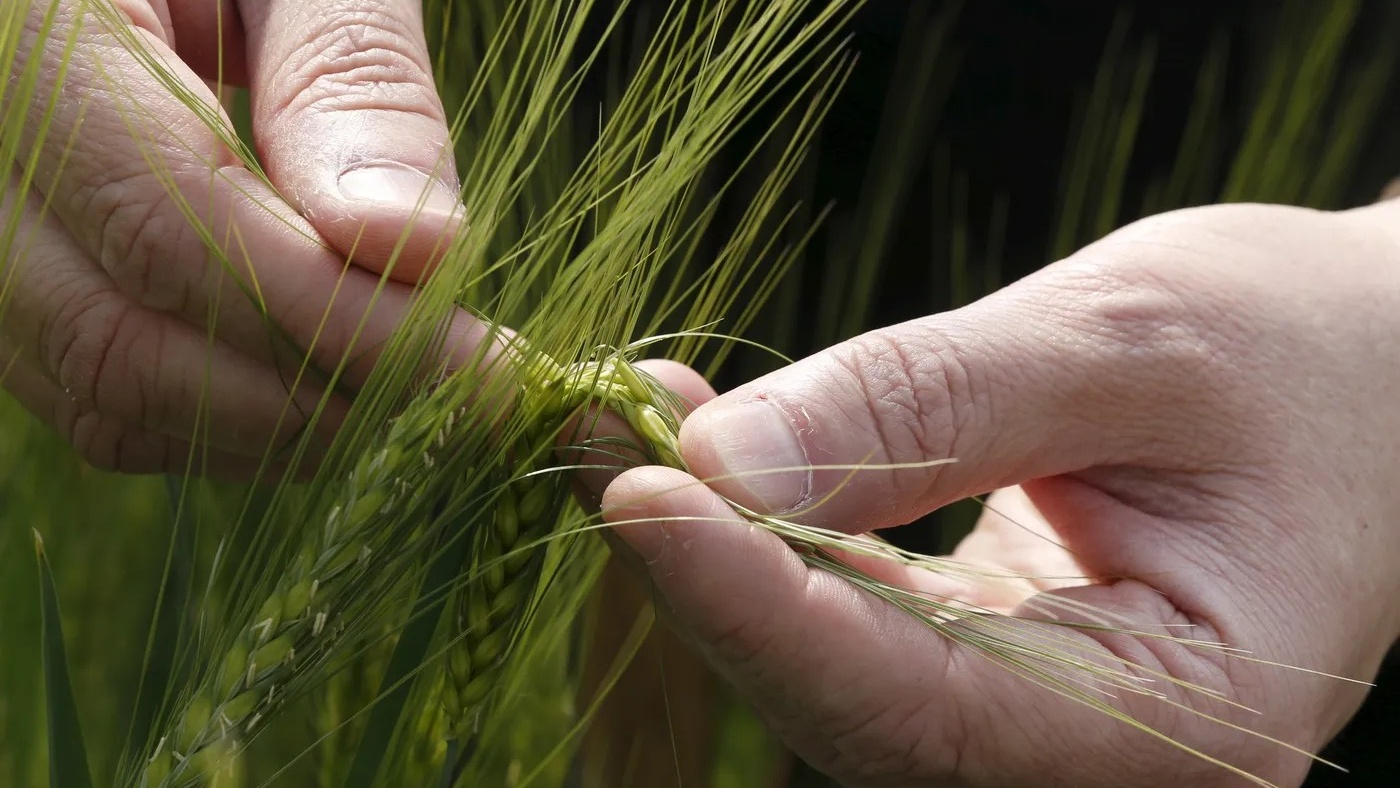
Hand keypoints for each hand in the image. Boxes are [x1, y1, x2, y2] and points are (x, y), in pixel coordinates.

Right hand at [2, 0, 479, 474]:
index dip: (336, 320)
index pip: (168, 228)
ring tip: (415, 399)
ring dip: (274, 423)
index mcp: (19, 37)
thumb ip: (346, 82)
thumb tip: (415, 248)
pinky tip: (329, 384)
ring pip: (97, 388)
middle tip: (465, 403)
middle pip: (118, 339)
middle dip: (315, 395)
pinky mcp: (12, 265)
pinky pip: (89, 381)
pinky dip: (219, 408)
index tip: (481, 369)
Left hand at [602, 202, 1399, 785]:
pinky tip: (703, 446)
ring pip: (829, 669)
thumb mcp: (1131, 340)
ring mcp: (1033, 724)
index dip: (764, 609)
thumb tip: (724, 458)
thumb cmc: (1298, 349)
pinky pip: (850, 620)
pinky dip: (767, 535)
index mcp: (1182, 719)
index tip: (642, 495)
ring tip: (628, 424)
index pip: (923, 706)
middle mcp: (1094, 758)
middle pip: (850, 702)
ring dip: (718, 549)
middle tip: (597, 432)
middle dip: (709, 572)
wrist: (1370, 370)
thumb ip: (933, 402)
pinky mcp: (987, 665)